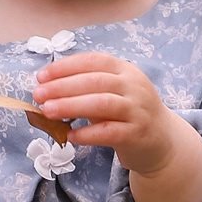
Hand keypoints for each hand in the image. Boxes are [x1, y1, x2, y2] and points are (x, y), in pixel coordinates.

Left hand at [32, 48, 201, 201]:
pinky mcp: (137, 134)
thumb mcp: (112, 93)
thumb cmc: (128, 114)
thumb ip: (85, 89)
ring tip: (48, 112)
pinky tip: (70, 135)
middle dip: (62, 87)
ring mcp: (138, 110)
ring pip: (101, 103)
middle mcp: (134, 86)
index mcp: (125, 70)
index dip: (65, 67)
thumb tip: (47, 90)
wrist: (162, 141)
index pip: (93, 61)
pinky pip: (109, 132)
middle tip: (38, 94)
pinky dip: (87, 133)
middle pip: (94, 81)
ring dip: (71, 106)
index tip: (41, 76)